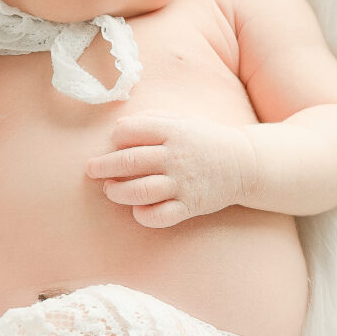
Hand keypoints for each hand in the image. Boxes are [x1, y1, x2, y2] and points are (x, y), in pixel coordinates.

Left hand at [84, 112, 254, 227]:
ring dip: (117, 192)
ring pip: (139, 191)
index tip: (114, 142)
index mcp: (172, 131)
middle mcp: (175, 156)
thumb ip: (152, 119)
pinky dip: (143, 215)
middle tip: (91, 169)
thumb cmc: (207, 140)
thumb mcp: (183, 119)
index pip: (130, 131)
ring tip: (109, 190)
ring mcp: (182, 183)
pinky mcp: (189, 206)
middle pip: (128, 162)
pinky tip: (137, 210)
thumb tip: (118, 125)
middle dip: (102, 166)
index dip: (116, 137)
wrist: (245, 164)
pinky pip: (159, 216)